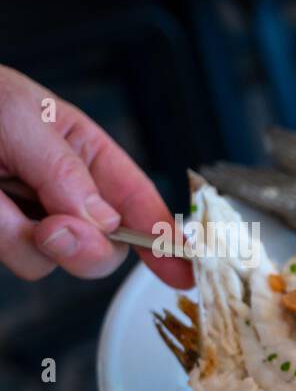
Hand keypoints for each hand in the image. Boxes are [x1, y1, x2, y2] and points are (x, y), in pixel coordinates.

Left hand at [0, 64, 191, 286]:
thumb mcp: (22, 116)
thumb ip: (66, 172)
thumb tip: (104, 221)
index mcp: (85, 156)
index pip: (139, 204)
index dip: (166, 241)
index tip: (183, 273)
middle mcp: (61, 194)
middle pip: (101, 248)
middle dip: (82, 246)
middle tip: (54, 230)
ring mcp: (24, 221)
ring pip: (47, 260)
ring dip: (16, 234)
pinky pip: (7, 256)